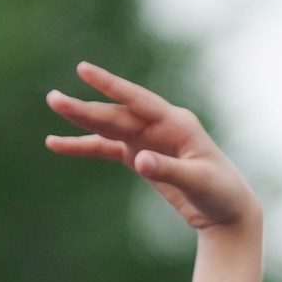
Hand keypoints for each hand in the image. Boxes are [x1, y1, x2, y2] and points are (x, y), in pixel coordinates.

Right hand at [46, 63, 259, 232]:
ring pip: (109, 127)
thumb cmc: (220, 193)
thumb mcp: (197, 182)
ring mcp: (149, 140)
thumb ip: (168, 171)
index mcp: (177, 124)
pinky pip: (106, 148)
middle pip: (116, 114)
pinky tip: (57, 144)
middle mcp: (161, 126)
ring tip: (53, 106)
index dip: (111, 86)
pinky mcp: (140, 156)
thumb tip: (138, 161)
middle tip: (53, 99)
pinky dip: (84, 146)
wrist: (228, 211)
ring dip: (81, 120)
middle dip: (85, 108)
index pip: (138, 101)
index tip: (84, 70)